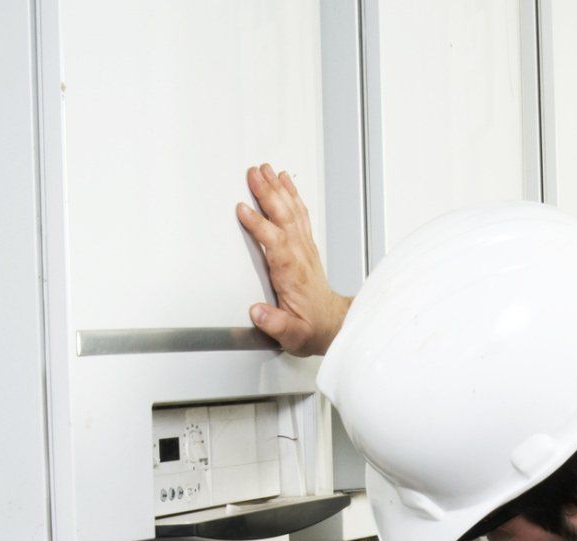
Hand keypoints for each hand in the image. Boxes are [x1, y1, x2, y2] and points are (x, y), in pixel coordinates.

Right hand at [238, 163, 349, 355]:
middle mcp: (300, 255)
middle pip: (284, 217)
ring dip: (278, 188)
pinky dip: (291, 194)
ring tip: (265, 169)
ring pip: (291, 210)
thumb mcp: (293, 335)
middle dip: (268, 193)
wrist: (333, 325)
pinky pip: (299, 212)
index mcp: (292, 273)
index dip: (259, 225)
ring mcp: (304, 247)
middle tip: (253, 174)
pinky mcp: (306, 244)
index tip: (243, 210)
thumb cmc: (311, 328)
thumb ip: (275, 324)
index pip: (275, 242)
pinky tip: (284, 180)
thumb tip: (257, 312)